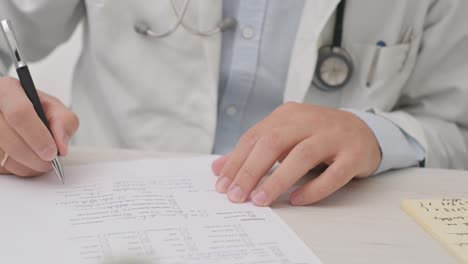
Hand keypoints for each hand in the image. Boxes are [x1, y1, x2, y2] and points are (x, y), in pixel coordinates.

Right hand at [0, 77, 78, 176]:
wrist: (18, 115)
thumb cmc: (35, 109)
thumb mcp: (54, 108)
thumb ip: (64, 122)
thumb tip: (61, 147)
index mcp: (7, 90)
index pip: (19, 113)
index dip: (38, 137)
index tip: (53, 152)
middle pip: (10, 139)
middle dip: (35, 157)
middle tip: (50, 162)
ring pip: (4, 157)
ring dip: (28, 166)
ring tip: (40, 161)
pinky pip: (1, 166)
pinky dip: (17, 169)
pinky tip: (26, 161)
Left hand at [211, 102, 380, 205]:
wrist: (363, 130)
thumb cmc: (316, 136)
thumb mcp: (283, 136)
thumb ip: (253, 151)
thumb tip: (219, 168)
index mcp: (287, 115)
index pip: (255, 137)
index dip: (236, 161)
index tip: (222, 185)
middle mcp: (309, 121)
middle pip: (274, 143)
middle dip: (251, 170)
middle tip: (237, 196)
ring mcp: (333, 136)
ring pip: (302, 155)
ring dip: (277, 180)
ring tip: (260, 200)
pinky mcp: (353, 154)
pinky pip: (333, 174)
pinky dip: (313, 188)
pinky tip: (296, 199)